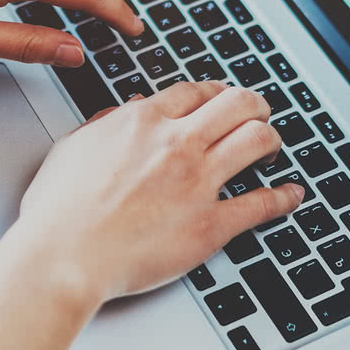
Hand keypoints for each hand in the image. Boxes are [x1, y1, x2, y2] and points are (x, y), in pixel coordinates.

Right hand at [13, 81, 302, 304]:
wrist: (64, 257)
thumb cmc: (58, 211)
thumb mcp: (71, 149)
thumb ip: (103, 125)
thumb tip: (122, 114)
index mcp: (141, 123)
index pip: (195, 91)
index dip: (214, 93)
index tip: (220, 100)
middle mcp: (176, 144)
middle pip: (238, 104)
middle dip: (254, 105)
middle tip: (257, 115)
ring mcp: (198, 183)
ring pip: (258, 140)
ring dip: (271, 139)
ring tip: (270, 147)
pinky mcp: (212, 225)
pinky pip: (263, 204)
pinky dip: (284, 197)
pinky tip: (291, 195)